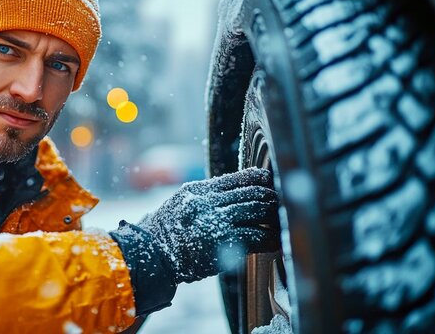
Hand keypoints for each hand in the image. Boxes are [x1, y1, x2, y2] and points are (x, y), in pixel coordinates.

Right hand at [137, 167, 278, 283]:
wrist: (152, 256)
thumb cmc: (166, 233)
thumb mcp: (180, 204)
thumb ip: (204, 196)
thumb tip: (234, 191)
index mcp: (199, 190)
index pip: (238, 178)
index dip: (260, 179)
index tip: (270, 182)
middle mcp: (208, 202)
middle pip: (252, 192)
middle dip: (271, 197)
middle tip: (282, 203)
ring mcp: (215, 221)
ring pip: (257, 210)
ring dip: (274, 216)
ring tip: (282, 220)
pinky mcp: (223, 243)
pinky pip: (256, 237)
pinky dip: (270, 239)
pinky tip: (276, 241)